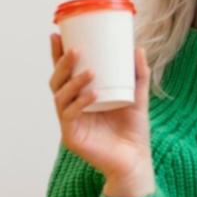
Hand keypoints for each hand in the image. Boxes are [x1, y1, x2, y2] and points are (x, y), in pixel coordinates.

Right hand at [49, 34, 154, 196]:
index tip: (57, 35)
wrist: (135, 160)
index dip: (58, 55)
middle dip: (62, 65)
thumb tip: (138, 48)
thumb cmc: (134, 131)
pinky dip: (80, 102)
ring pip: (60, 97)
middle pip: (57, 82)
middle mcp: (71, 108)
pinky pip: (69, 116)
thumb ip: (139, 75)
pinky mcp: (72, 137)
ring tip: (89, 71)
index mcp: (81, 97)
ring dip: (73, 82)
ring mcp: (69, 123)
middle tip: (75, 50)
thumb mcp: (138, 98)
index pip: (65, 73)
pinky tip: (92, 94)